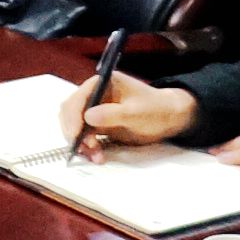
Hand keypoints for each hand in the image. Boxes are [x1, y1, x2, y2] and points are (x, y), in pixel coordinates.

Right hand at [60, 73, 198, 155]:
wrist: (169, 118)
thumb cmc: (155, 109)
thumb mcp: (136, 113)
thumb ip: (112, 114)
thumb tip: (88, 116)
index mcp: (102, 83)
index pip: (79, 98)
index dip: (73, 117)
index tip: (76, 135)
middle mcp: (94, 94)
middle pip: (71, 111)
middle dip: (74, 131)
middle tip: (84, 149)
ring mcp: (95, 108)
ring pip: (75, 125)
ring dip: (79, 141)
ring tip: (95, 156)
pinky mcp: (98, 123)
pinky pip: (84, 134)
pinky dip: (87, 146)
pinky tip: (97, 156)